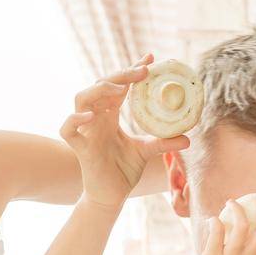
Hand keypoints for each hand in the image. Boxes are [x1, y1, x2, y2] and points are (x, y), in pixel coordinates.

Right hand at [61, 55, 189, 209]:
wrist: (111, 196)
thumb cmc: (123, 171)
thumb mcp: (147, 152)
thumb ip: (163, 142)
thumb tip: (187, 138)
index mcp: (110, 115)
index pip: (118, 85)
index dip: (131, 70)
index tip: (149, 58)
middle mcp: (96, 118)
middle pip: (101, 85)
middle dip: (120, 75)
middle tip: (142, 71)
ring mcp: (86, 131)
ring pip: (81, 99)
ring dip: (98, 90)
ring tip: (118, 89)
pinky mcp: (79, 147)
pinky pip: (68, 129)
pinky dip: (75, 119)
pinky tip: (91, 116)